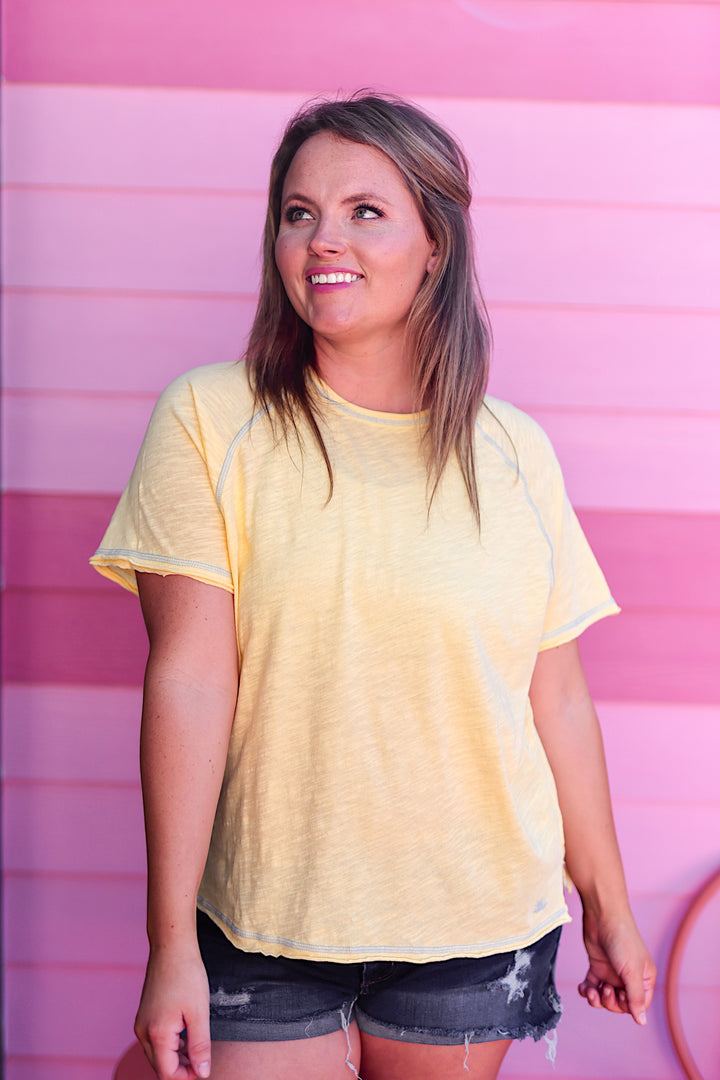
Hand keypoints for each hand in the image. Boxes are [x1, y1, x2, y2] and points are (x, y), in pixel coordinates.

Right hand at [134, 945, 210, 1078]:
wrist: (171, 946)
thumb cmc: (187, 975)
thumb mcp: (199, 1012)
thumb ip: (200, 1046)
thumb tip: (203, 1072)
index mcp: (156, 1034)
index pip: (167, 1074)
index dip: (187, 1077)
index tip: (205, 1071)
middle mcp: (143, 1032)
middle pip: (160, 1067)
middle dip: (181, 1071)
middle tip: (203, 1063)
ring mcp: (142, 1023)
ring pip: (157, 1056)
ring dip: (175, 1060)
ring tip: (197, 1052)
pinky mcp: (144, 1016)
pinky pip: (154, 1042)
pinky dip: (169, 1047)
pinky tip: (185, 1039)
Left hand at [578, 910, 655, 1025]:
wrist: (602, 915)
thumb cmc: (622, 939)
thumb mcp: (632, 971)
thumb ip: (636, 998)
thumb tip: (642, 1022)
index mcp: (644, 979)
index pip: (638, 1005)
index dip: (626, 1007)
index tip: (619, 996)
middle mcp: (629, 977)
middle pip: (619, 1004)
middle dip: (609, 1002)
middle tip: (605, 990)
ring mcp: (612, 972)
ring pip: (604, 997)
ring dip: (596, 999)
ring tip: (591, 991)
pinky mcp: (597, 966)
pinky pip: (592, 985)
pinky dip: (586, 990)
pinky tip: (583, 987)